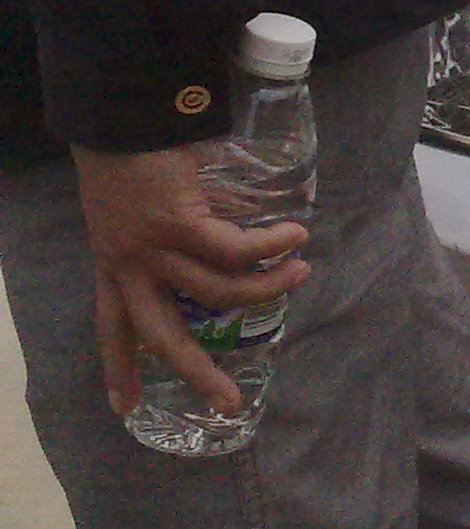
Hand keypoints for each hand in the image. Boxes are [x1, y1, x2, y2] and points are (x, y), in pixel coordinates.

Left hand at [71, 146, 309, 418]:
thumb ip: (162, 233)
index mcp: (113, 265)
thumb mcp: (129, 207)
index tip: (125, 408)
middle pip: (161, 334)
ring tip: (299, 272)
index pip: (111, 326)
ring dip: (266, 287)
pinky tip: (294, 238)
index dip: (118, 367)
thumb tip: (218, 246)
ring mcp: (153, 247)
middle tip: (228, 402)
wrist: (119, 120)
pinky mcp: (179, 223)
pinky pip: (236, 249)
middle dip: (197, 371)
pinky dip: (271, 247)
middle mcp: (128, 265)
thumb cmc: (127, 154)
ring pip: (216, 291)